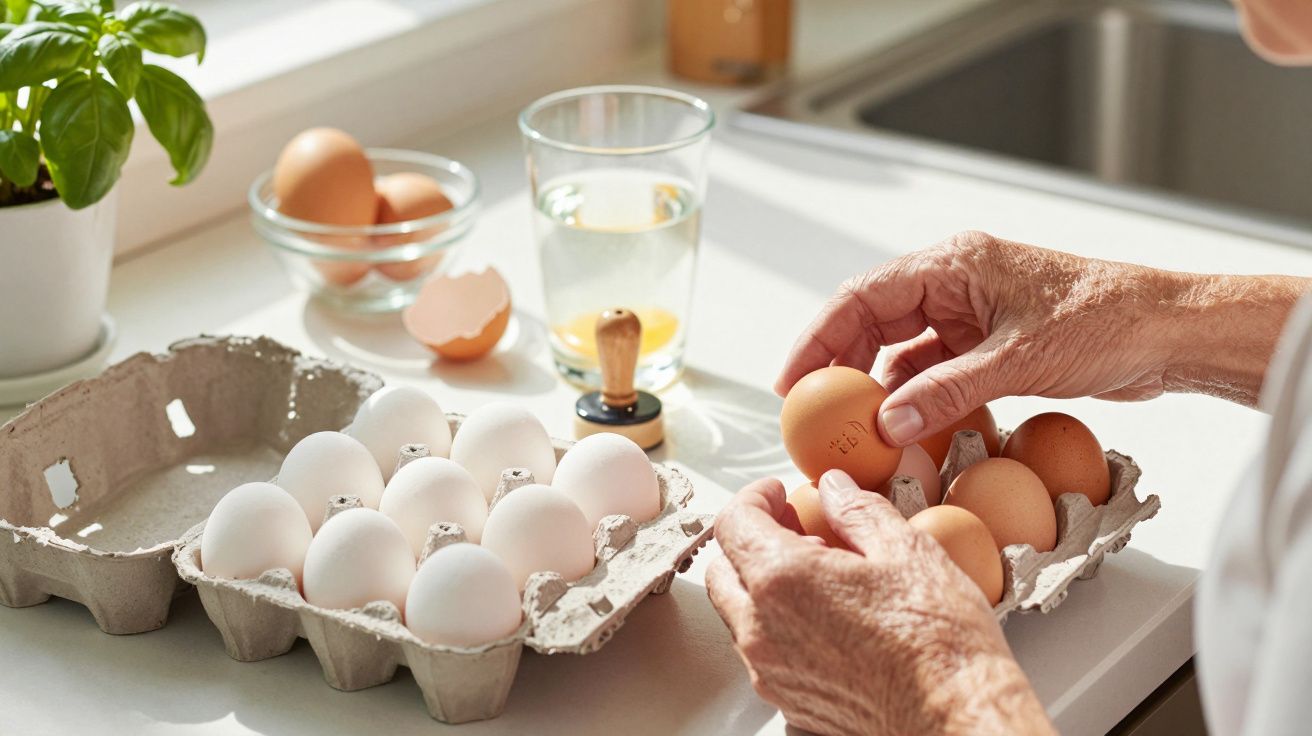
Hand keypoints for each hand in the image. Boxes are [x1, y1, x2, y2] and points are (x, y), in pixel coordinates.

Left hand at [706, 470, 1053, 735]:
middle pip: (722, 569)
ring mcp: (770, 669)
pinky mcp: (786, 699)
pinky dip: (775, 621)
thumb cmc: (937, 642)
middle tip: (793, 525)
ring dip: (760, 582)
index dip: (754, 498)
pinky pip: (761, 649)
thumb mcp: (905, 551)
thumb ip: (857, 511)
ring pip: (737, 612)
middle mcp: (763, 629)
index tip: (777, 492)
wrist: (956, 715)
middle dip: (750, 538)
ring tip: (817, 571)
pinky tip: (825, 614)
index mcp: (783, 580)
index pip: (734, 523)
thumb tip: (835, 489)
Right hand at [776, 231, 1308, 446]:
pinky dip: (916, 398)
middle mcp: (955, 284)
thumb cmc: (1105, 321)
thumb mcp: (1016, 360)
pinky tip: (904, 429)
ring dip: (878, 387)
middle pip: (873, 322)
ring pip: (902, 349)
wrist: (1168, 331)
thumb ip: (945, 393)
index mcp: (953, 265)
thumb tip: (886, 425)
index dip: (819, 339)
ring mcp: (971, 314)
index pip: (862, 297)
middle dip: (839, 366)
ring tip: (854, 428)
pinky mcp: (989, 344)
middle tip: (813, 413)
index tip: (793, 381)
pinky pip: (934, 370)